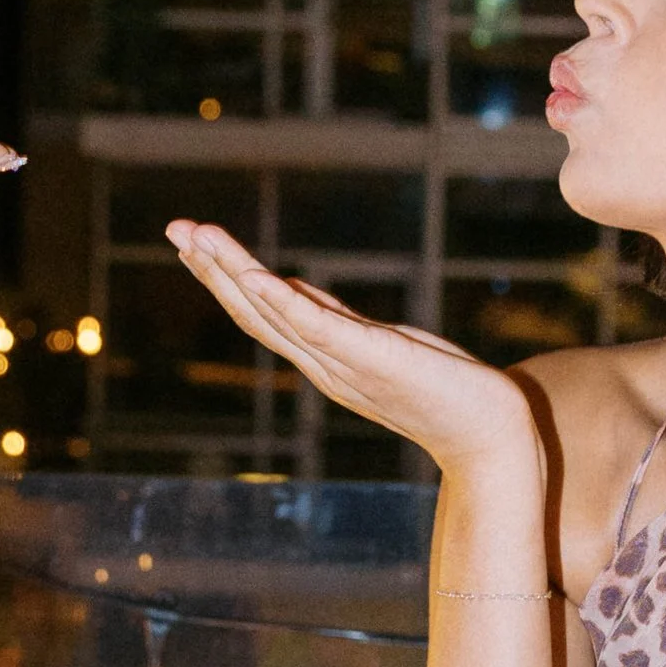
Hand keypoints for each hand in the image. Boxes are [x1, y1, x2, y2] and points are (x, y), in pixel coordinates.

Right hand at [166, 220, 538, 467]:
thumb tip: (296, 289)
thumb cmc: (445, 392)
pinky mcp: (373, 359)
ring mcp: (344, 363)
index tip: (192, 241)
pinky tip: (256, 276)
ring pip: (274, 314)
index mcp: (324, 358)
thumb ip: (337, 322)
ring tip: (199, 237)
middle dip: (212, 268)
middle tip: (174, 228)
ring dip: (233, 274)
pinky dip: (283, 302)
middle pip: (253, 310)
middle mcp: (323, 363)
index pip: (261, 312)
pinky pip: (318, 328)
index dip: (224, 276)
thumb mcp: (380, 344)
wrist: (491, 437)